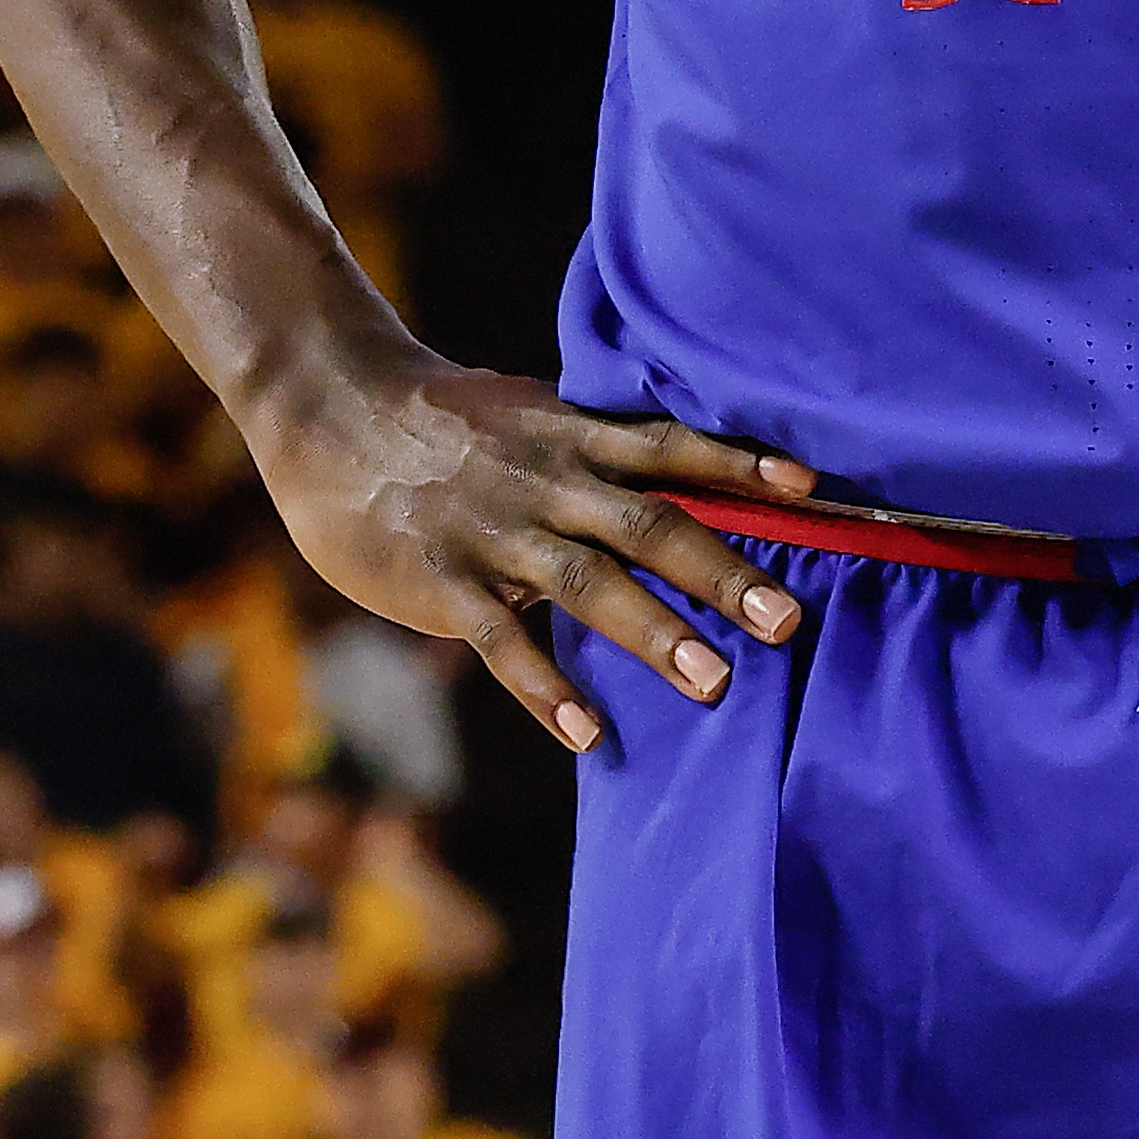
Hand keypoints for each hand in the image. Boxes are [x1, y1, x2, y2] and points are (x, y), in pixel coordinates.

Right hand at [249, 356, 806, 756]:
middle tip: (790, 621)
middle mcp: (548, 482)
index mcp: (573, 439)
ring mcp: (495, 533)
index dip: (739, 464)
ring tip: (716, 683)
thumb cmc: (440, 419)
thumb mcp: (528, 414)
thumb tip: (680, 476)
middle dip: (722, 573)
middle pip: (649, 524)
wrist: (328, 405)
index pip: (670, 446)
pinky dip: (546, 687)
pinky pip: (501, 641)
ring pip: (587, 584)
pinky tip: (589, 732)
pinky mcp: (442, 582)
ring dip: (654, 633)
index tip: (811, 485)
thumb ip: (596, 451)